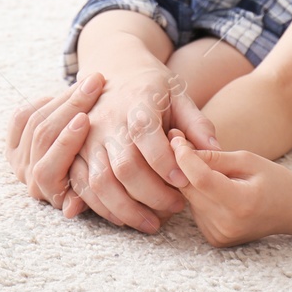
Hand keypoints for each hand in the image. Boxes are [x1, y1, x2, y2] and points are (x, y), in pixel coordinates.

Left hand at [6, 72, 104, 206]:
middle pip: (42, 136)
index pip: (48, 169)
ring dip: (64, 98)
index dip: (65, 142)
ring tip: (88, 83)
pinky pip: (22, 115)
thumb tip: (71, 210)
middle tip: (93, 85)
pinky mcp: (13, 139)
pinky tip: (62, 96)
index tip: (85, 119)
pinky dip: (43, 102)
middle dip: (70, 106)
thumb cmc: (97, 174)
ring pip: (34, 120)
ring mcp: (18, 156)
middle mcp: (28, 175)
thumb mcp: (96, 185)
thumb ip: (87, 195)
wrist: (82, 163)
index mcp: (47, 191)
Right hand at [61, 68, 219, 232]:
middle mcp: (106, 119)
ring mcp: (87, 138)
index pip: (145, 133)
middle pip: (124, 165)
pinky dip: (103, 208)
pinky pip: (83, 187)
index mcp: (136, 101)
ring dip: (127, 209)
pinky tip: (126, 217)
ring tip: (154, 223)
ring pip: (101, 182)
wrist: (114, 68)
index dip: (164, 162)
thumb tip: (215, 152)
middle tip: (177, 207)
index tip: (184, 182)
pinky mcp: (76, 152)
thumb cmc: (153, 86)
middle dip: (152, 194)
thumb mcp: (178, 93)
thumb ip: (197, 123)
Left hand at [169, 129, 291, 247]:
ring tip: (211, 170)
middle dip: (183, 165)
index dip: (184, 157)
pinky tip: (215, 189)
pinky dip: (199, 196)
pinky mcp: (215, 239)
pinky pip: (196, 210)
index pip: (201, 179)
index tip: (176, 138)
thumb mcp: (248, 160)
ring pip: (190, 199)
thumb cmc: (274, 179)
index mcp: (240, 203)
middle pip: (190, 189)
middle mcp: (227, 224)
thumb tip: (182, 149)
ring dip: (192, 181)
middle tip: (182, 143)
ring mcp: (220, 235)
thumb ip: (215, 157)